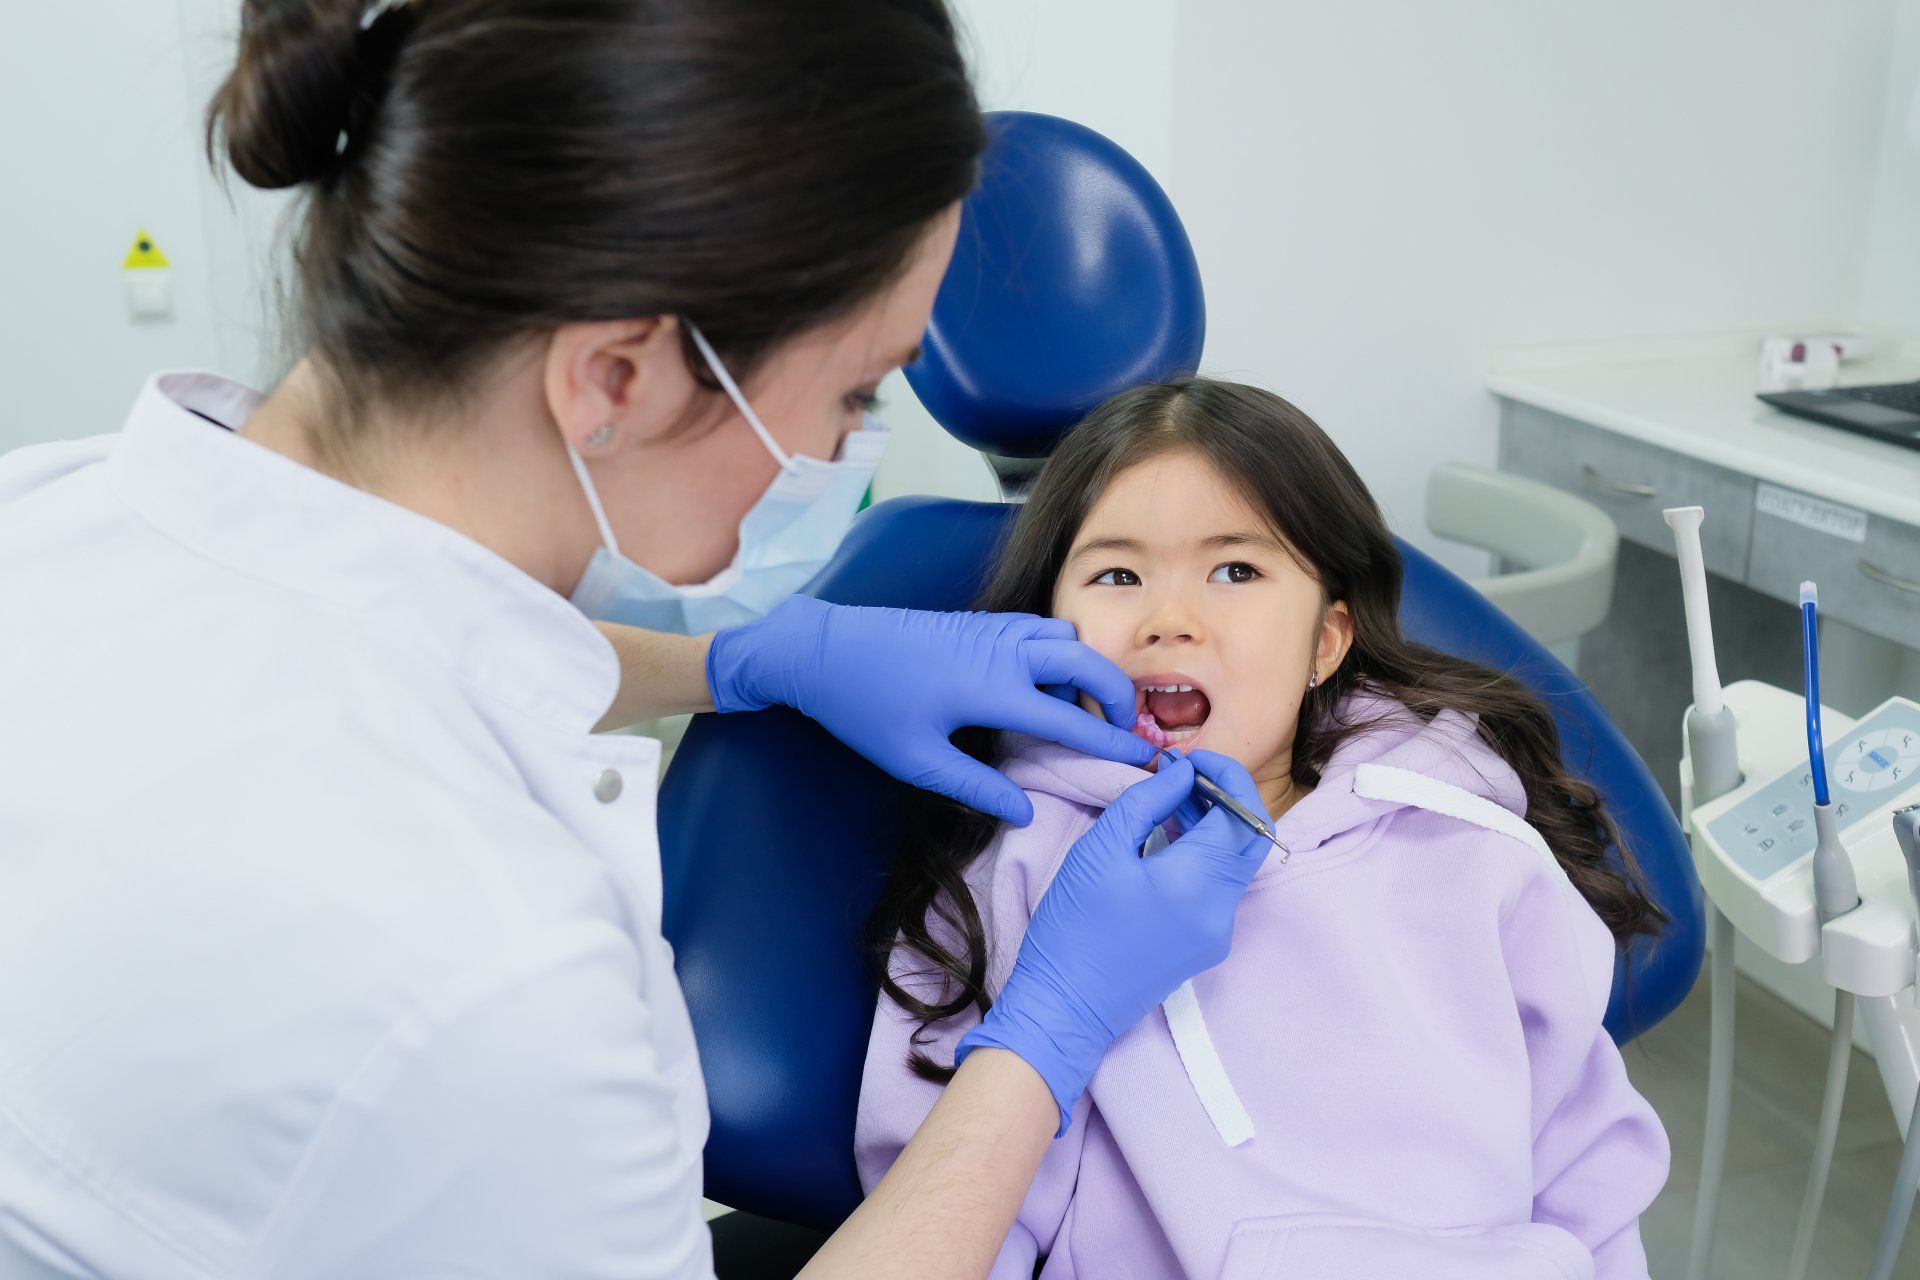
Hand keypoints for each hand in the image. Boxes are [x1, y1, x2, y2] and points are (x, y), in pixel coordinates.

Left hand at [706, 596, 1152, 823]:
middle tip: (1119, 730)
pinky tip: (1040, 679)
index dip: (1110, 741)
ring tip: (1078, 708)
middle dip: (1114, 695)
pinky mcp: (975, 622)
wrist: (821, 650)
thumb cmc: (864, 709)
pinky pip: (1036, 627)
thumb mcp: (916, 760)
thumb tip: (1025, 811)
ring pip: (1063, 636)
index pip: (1069, 719)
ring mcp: (989, 630)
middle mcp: (1001, 651)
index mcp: (991, 689)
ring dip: (1084, 668)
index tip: (1141, 758)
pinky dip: (1056, 649)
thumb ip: (975, 787)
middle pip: (1085, 662)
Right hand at [955, 749, 1272, 1132]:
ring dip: (1214, 825)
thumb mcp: (1100, 851)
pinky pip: (1218, 887)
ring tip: (1169, 801)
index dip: (1222, 774)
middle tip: (1186, 775)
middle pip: (1252, 837)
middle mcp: (1222, 910)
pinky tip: (1167, 839)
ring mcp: (1218, 932)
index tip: (1187, 758)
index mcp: (1199, 884)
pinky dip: (1203, 855)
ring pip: (1236, 862)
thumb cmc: (1074, 928)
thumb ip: (1146, 802)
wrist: (1066, 1008)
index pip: (1241, 812)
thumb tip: (1181, 774)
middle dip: (1228, 796)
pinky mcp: (1205, 946)